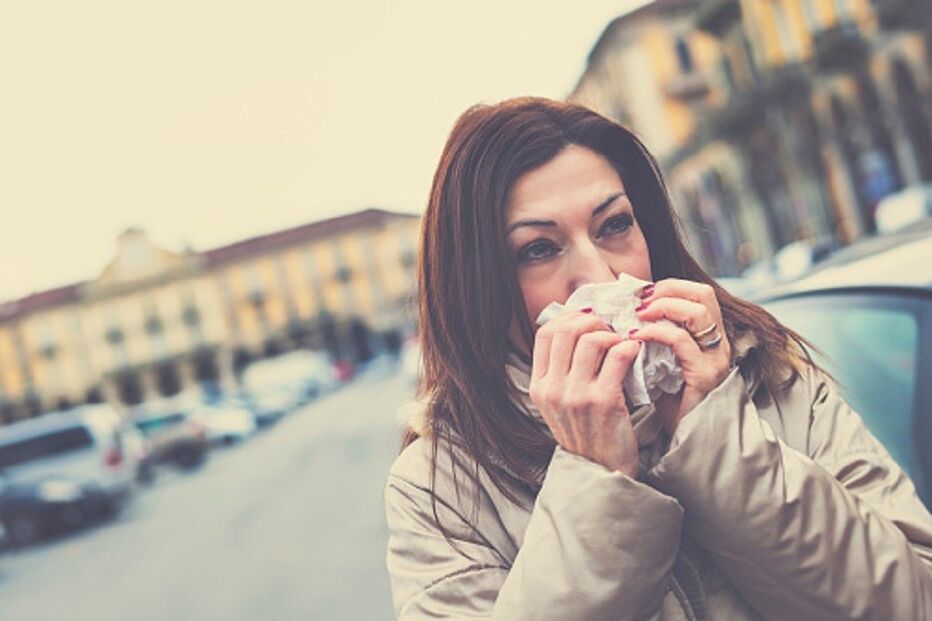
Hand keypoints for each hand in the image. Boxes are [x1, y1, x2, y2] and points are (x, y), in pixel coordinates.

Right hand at [529, 309, 642, 476]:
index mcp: (539, 387)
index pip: (545, 333)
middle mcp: (553, 390)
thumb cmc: (586, 433)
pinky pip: (617, 355)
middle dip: (592, 321)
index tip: (587, 320)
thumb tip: (577, 329)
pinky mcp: (604, 401)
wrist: (601, 472)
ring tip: (622, 343)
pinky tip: (634, 352)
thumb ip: (561, 371)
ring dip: (612, 334)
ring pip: (592, 339)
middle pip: (566, 330)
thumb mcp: (560, 403)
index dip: (568, 318)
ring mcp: (576, 395)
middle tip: (608, 329)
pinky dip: (629, 347)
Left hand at [631, 279, 732, 434]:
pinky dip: (656, 332)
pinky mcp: (704, 375)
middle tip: (638, 300)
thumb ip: (654, 337)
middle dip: (667, 290)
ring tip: (637, 314)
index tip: (641, 292)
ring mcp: (714, 359)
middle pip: (703, 294)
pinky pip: (681, 341)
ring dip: (662, 306)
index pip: (699, 293)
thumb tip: (623, 312)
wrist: (684, 439)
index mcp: (710, 336)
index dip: (670, 286)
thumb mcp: (662, 361)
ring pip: (696, 312)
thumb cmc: (669, 401)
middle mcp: (718, 344)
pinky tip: (637, 336)